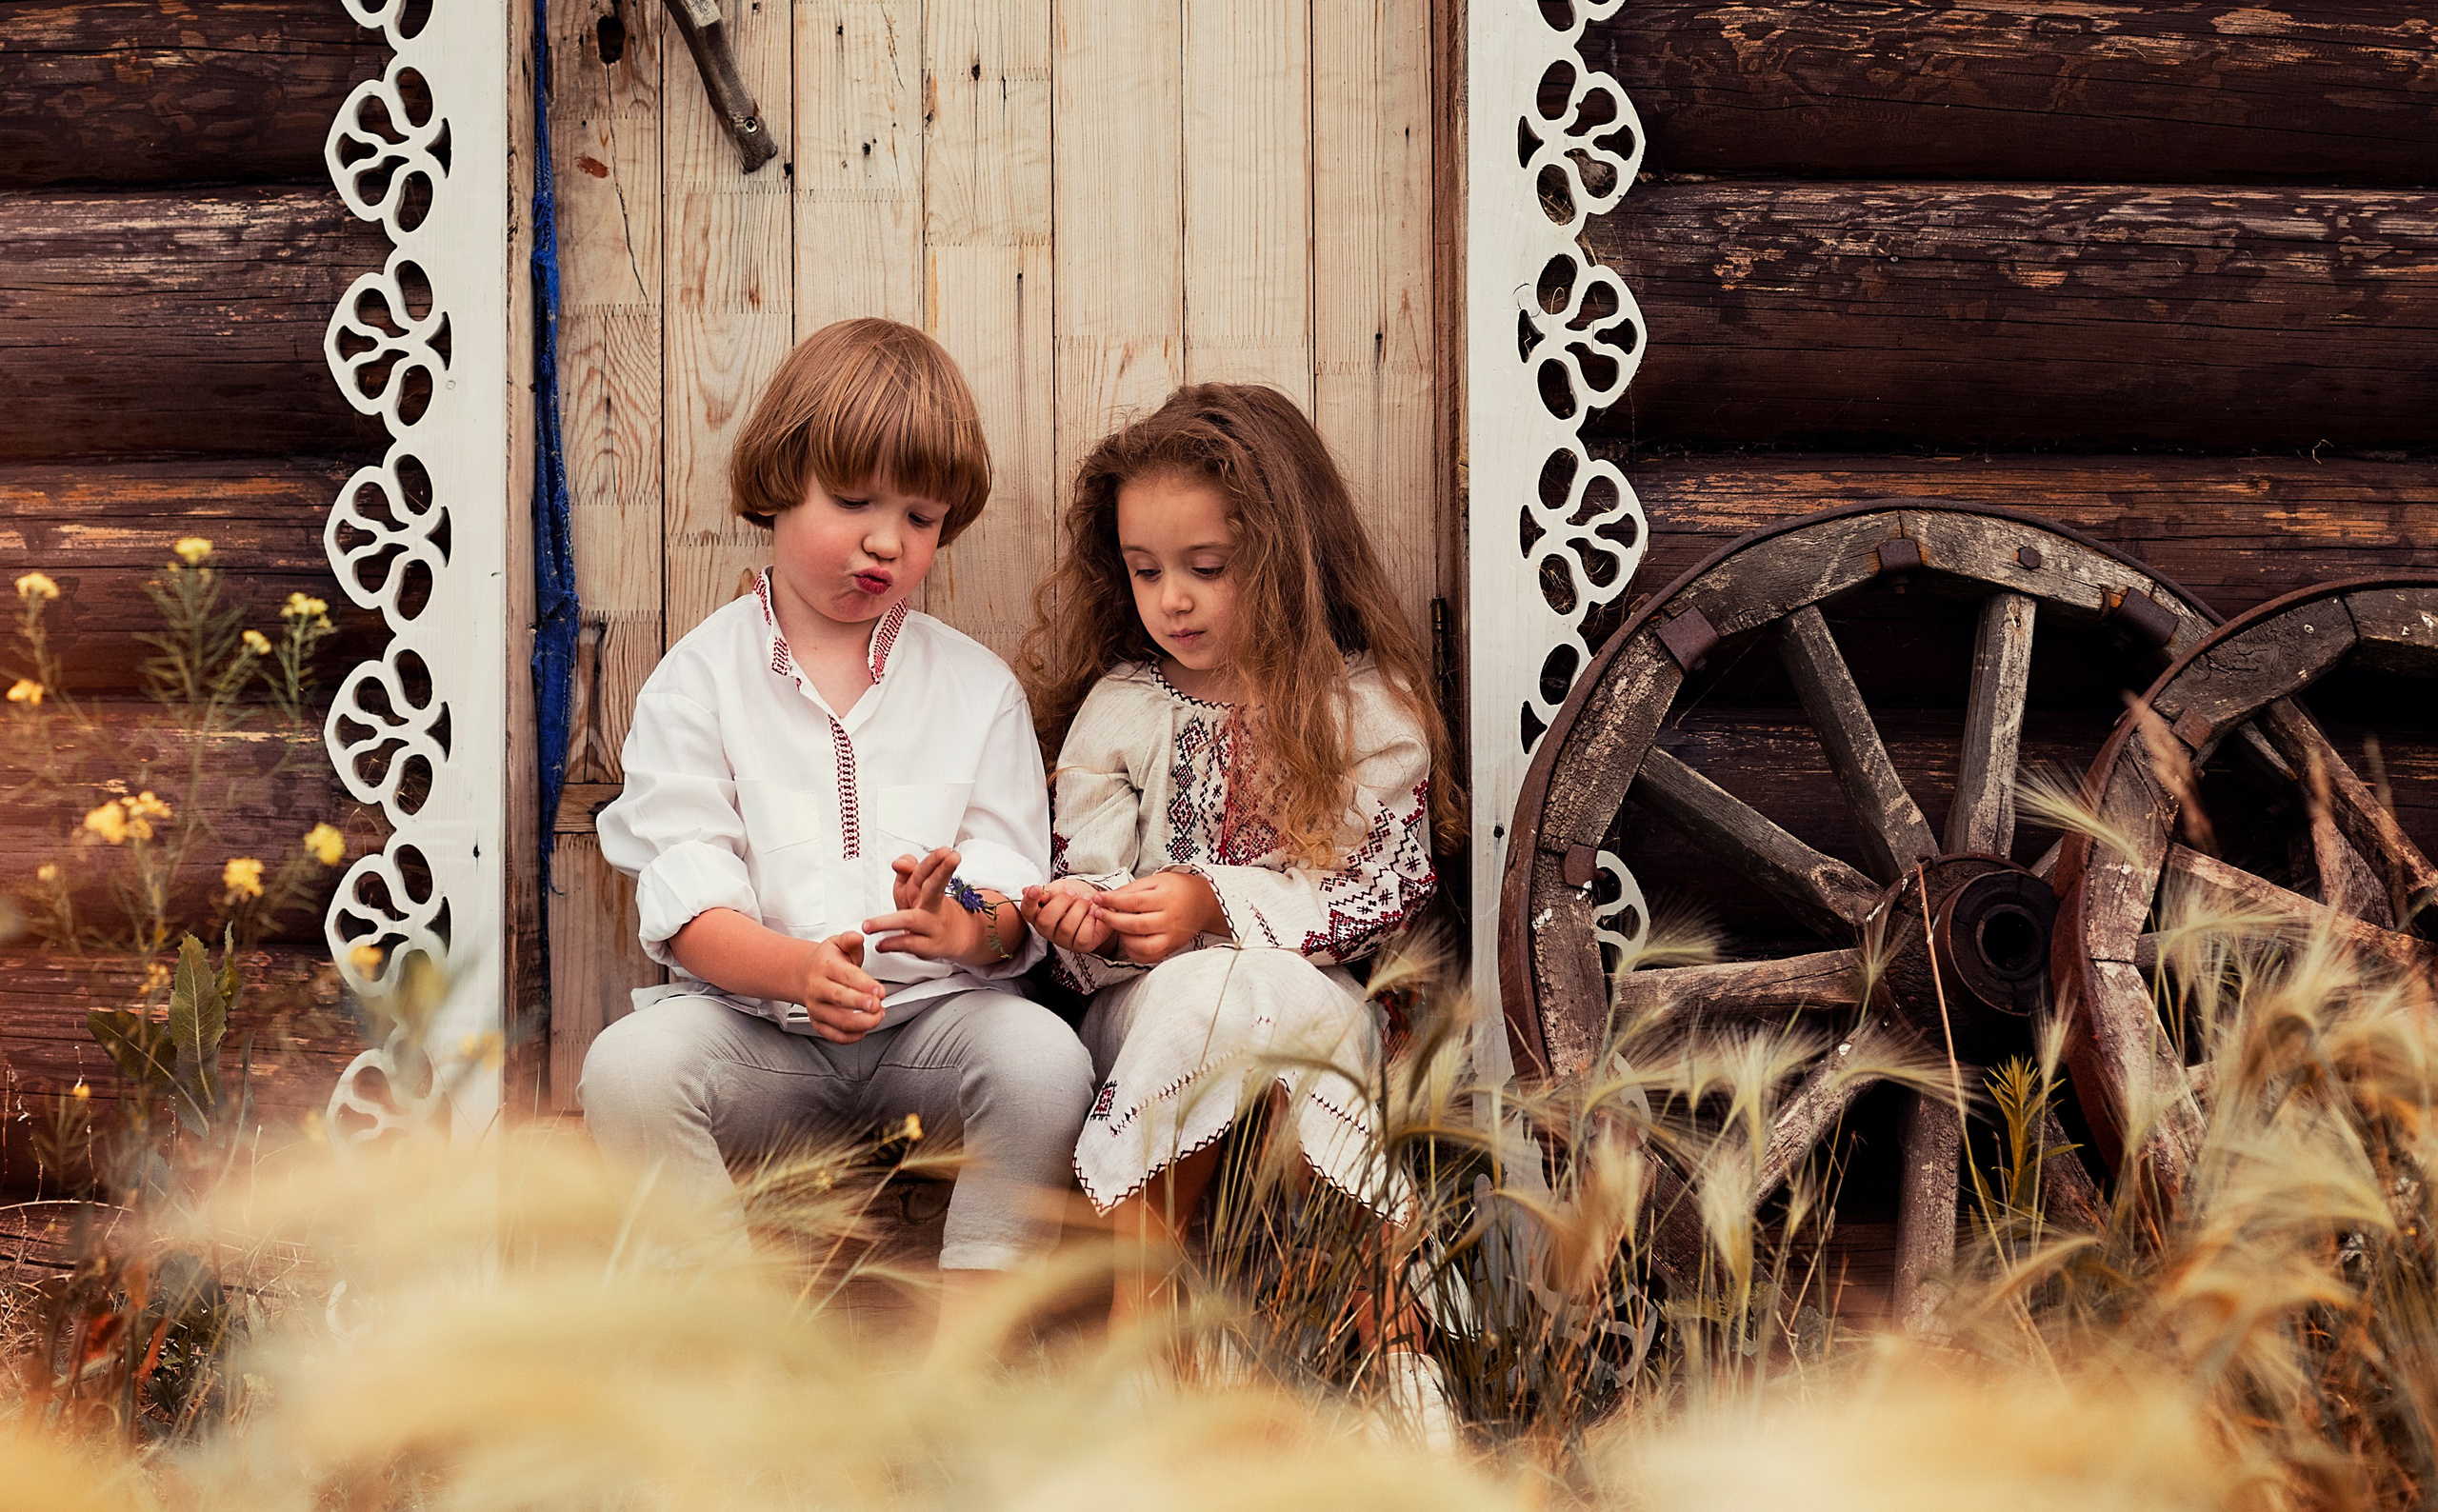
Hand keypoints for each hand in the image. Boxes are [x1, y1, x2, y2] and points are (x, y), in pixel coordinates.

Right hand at [799, 930, 885, 1042]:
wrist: (804, 973)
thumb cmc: (826, 960)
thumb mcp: (837, 943)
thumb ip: (850, 940)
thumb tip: (857, 936)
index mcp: (825, 967)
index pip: (845, 976)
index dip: (864, 984)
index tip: (880, 990)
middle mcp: (818, 988)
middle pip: (839, 999)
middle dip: (861, 1004)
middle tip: (878, 1005)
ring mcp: (816, 1007)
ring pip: (838, 1021)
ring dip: (862, 1022)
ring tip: (878, 1016)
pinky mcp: (817, 1022)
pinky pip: (833, 1035)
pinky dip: (851, 1037)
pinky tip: (864, 1030)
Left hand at [865, 847, 984, 962]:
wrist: (953, 936)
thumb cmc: (928, 908)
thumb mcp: (917, 886)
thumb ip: (908, 870)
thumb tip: (898, 863)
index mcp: (927, 887)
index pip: (929, 869)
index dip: (935, 860)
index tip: (944, 852)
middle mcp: (932, 904)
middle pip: (936, 886)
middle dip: (943, 871)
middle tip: (950, 859)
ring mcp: (931, 925)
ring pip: (911, 920)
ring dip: (888, 922)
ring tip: (868, 925)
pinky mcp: (927, 946)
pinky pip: (908, 944)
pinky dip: (892, 944)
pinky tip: (880, 944)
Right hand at [1019, 876, 1113, 956]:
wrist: (1101, 904)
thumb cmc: (1077, 897)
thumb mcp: (1062, 888)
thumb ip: (1048, 891)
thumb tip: (1026, 891)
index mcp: (1039, 914)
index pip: (1027, 910)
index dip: (1029, 901)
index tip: (1036, 889)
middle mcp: (1047, 930)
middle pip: (1045, 921)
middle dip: (1061, 902)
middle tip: (1073, 893)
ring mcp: (1063, 940)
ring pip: (1066, 928)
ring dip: (1079, 908)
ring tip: (1087, 900)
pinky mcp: (1080, 945)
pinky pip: (1082, 935)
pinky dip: (1090, 920)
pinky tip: (1093, 913)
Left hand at [1093, 871, 1226, 965]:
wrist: (1203, 903)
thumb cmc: (1177, 889)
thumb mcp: (1156, 880)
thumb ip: (1132, 889)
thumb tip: (1109, 898)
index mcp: (1166, 898)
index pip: (1133, 901)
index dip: (1112, 901)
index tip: (1097, 898)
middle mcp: (1170, 919)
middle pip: (1135, 925)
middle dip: (1111, 920)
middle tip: (1098, 913)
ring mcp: (1172, 937)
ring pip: (1142, 945)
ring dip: (1123, 938)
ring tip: (1117, 926)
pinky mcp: (1171, 948)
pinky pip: (1149, 957)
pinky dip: (1134, 951)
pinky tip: (1128, 939)